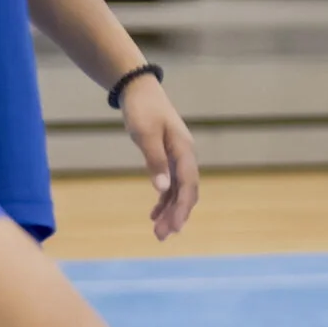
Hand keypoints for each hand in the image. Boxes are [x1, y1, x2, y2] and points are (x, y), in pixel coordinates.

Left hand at [120, 77, 199, 241]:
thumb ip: (155, 161)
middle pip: (187, 192)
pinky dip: (164, 200)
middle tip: (161, 236)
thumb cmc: (143, 109)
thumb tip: (162, 189)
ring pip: (179, 190)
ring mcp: (178, 157)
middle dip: (177, 215)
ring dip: (170, 211)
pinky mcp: (168, 157)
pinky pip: (171, 184)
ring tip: (158, 232)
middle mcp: (185, 156)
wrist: (139, 90)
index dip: (182, 208)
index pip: (188, 185)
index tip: (174, 227)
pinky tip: (154, 214)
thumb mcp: (145, 134)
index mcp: (184, 150)